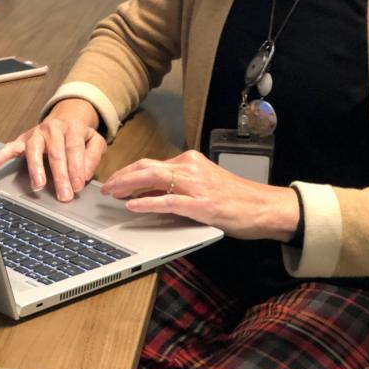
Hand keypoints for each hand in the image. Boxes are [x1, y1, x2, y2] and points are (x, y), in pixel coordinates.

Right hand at [0, 98, 106, 200]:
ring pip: (34, 150)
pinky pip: (11, 146)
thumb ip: (92, 156)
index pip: (74, 148)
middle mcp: (53, 128)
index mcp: (73, 127)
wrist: (65, 117)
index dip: (76, 167)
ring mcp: (37, 133)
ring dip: (36, 168)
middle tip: (64, 194)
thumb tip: (84, 174)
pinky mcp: (23, 139)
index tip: (77, 185)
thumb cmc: (79, 134)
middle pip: (56, 153)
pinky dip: (2, 155)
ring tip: (38, 184)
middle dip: (60, 176)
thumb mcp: (94, 140)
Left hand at [100, 150, 298, 240]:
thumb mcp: (203, 185)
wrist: (263, 206)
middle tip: (106, 187)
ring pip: (154, 179)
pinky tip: (132, 206)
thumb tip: (146, 194)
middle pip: (147, 167)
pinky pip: (168, 201)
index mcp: (190, 161)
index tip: (114, 181)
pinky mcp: (201, 204)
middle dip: (122, 177)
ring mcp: (196, 185)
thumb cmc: (234, 199)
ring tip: (112, 194)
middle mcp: (191, 167)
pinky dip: (147, 203)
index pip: (152, 164)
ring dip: (128, 186)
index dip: (129, 173)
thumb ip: (178, 186)